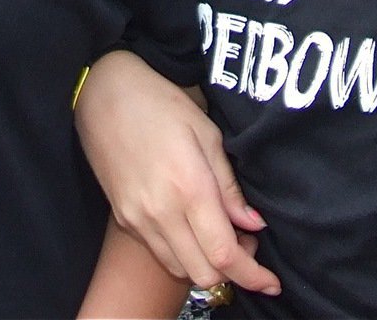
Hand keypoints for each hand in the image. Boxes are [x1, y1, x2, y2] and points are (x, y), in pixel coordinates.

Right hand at [75, 52, 281, 295]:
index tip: (272, 282)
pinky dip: (183, 253)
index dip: (253, 275)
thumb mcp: (206, 132)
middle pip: (204, 274)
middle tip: (246, 242)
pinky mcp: (123, 219)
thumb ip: (228, 185)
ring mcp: (138, 219)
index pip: (224, 254)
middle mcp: (160, 212)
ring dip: (207, 265)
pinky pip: (160, 252)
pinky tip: (192, 227)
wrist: (104, 94)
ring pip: (181, 270)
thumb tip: (253, 224)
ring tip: (220, 233)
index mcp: (188, 186)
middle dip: (234, 272)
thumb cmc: (159, 103)